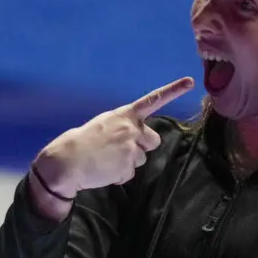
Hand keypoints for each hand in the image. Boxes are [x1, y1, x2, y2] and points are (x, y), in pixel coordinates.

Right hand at [33, 77, 194, 196]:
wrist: (66, 161)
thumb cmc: (82, 142)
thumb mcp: (104, 125)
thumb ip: (123, 128)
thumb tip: (135, 142)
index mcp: (124, 115)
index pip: (153, 99)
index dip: (173, 90)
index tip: (191, 82)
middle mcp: (132, 129)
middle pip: (154, 140)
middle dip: (143, 146)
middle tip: (123, 149)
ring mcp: (131, 147)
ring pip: (141, 159)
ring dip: (127, 162)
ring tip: (106, 160)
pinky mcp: (127, 166)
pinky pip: (129, 174)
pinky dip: (118, 175)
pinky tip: (104, 170)